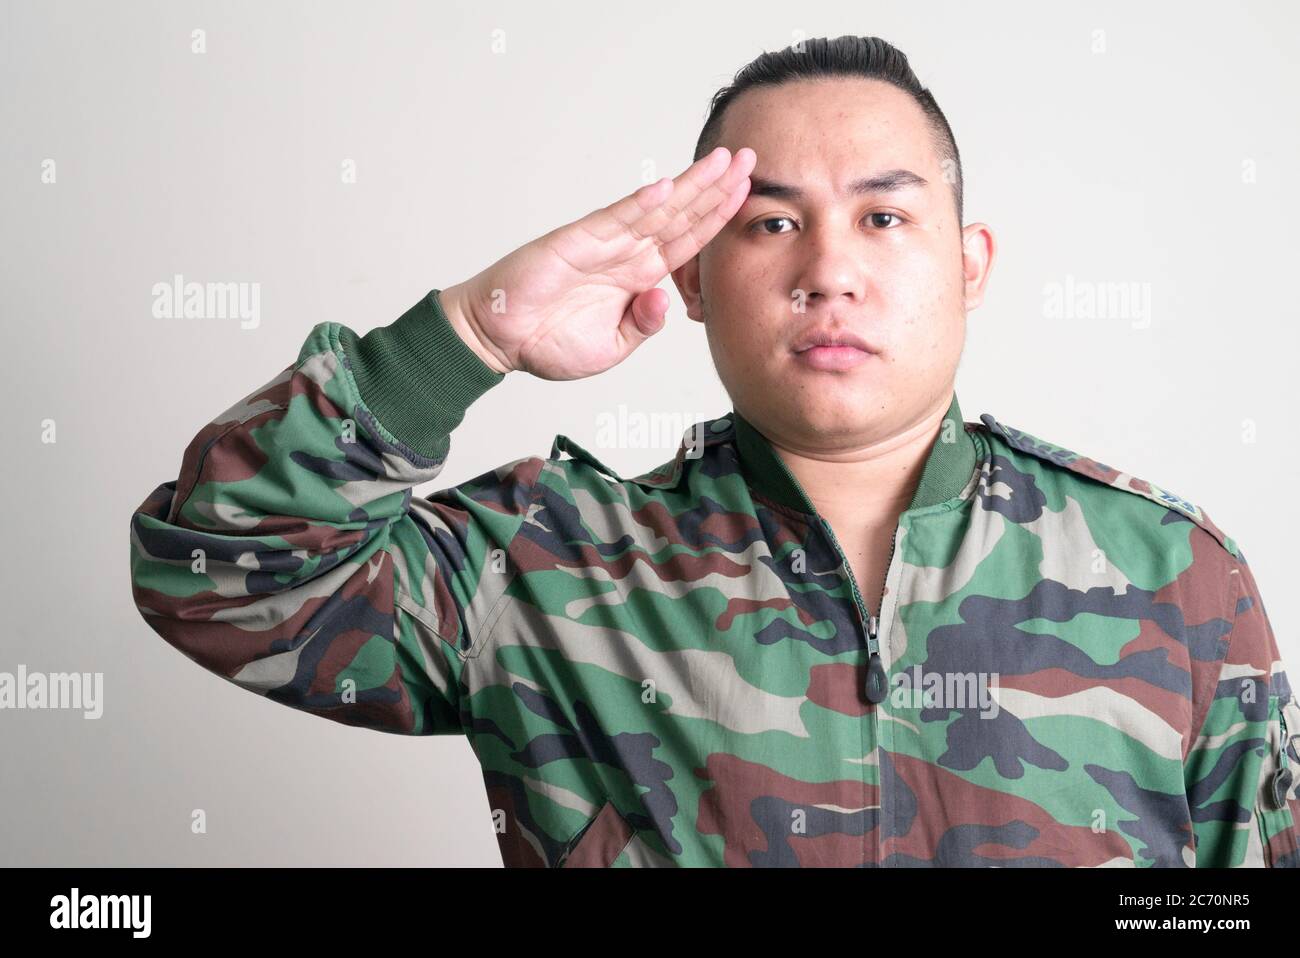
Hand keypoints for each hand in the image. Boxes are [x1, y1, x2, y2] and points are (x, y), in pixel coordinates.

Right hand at [440, 146, 755, 379]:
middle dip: (717, 188)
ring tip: (724, 160)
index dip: (718, 218)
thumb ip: (643, 325)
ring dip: (691, 185)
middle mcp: (626, 254)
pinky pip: (614, 221)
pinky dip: (640, 203)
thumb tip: (663, 299)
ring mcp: (603, 244)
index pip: (688, 241)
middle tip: (750, 159)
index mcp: (637, 277)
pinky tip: (667, 186)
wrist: (498, 340)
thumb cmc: (547, 342)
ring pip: (657, 210)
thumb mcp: (611, 348)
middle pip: (682, 215)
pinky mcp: (576, 242)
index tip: (748, 195)